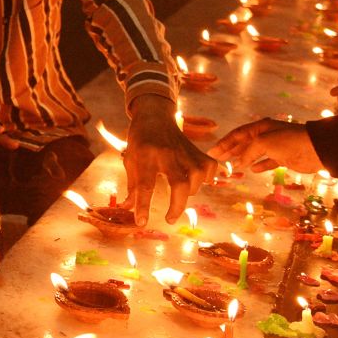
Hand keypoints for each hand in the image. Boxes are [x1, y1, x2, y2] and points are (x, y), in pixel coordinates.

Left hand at [123, 98, 217, 222]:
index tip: (142, 222)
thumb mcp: (130, 160)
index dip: (143, 206)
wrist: (154, 114)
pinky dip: (206, 178)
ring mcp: (184, 150)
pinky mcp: (197, 149)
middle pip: (179, 184)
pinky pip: (209, 168)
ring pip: (196, 177)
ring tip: (180, 193)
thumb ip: (132, 185)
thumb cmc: (139, 140)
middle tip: (169, 219)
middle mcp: (167, 153)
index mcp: (145, 156)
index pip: (144, 186)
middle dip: (176, 206)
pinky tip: (196, 181)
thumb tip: (128, 208)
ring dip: (190, 191)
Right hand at [209, 118, 323, 173]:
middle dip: (231, 150)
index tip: (213, 152)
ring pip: (254, 153)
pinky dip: (260, 165)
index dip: (224, 143)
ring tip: (231, 164)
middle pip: (244, 143)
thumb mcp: (263, 142)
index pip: (237, 134)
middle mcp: (266, 135)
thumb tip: (239, 163)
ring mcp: (275, 147)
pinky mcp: (284, 158)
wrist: (315, 149)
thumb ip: (248, 152)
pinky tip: (253, 170)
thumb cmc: (288, 141)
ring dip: (243, 158)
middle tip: (218, 158)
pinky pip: (267, 162)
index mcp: (260, 127)